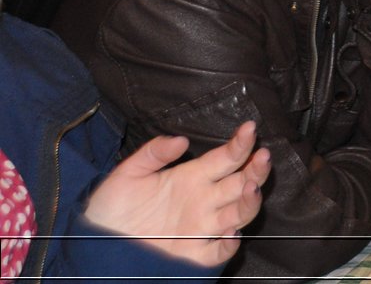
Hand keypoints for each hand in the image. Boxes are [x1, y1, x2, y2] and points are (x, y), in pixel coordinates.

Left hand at [84, 121, 270, 266]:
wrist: (95, 245)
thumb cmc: (111, 208)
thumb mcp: (127, 174)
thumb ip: (153, 153)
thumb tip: (181, 140)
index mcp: (192, 177)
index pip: (226, 158)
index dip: (240, 143)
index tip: (249, 129)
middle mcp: (204, 201)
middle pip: (242, 182)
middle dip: (256, 169)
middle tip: (263, 156)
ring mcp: (202, 227)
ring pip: (239, 212)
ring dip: (249, 201)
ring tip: (251, 188)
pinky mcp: (194, 254)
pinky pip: (219, 251)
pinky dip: (228, 244)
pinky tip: (230, 233)